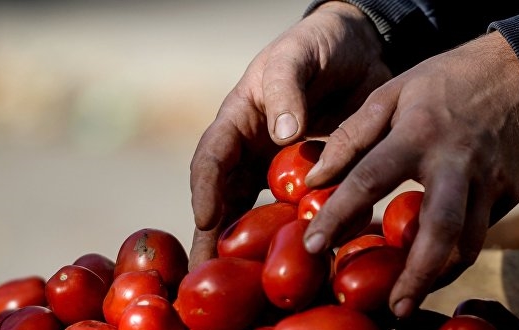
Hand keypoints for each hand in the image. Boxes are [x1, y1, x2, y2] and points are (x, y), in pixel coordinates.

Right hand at [188, 2, 391, 269]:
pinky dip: (297, 234)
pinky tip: (302, 259)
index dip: (205, 190)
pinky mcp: (310, 178)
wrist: (358, 48)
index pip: (211, 158)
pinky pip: (299, 210)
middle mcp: (252, 151)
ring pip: (257, 212)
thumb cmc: (317, 45)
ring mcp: (279, 168)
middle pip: (226, 198)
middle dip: (215, 235)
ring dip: (251, 246)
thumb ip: (286, 89)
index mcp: (238, 121)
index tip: (206, 219)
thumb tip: (282, 135)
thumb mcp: (296, 56)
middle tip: (207, 273)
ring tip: (247, 281)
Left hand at [304, 31, 518, 317]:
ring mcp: (490, 180)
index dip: (338, 216)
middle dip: (416, 275)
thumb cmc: (444, 81)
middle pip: (439, 230)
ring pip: (469, 243)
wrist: (514, 68)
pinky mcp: (511, 191)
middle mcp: (455, 164)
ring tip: (411, 297)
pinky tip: (434, 265)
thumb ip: (350, 136)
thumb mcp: (390, 94)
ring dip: (439, 275)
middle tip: (394, 307)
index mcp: (417, 135)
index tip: (314, 246)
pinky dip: (456, 254)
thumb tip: (316, 177)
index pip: (367, 181)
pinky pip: (482, 231)